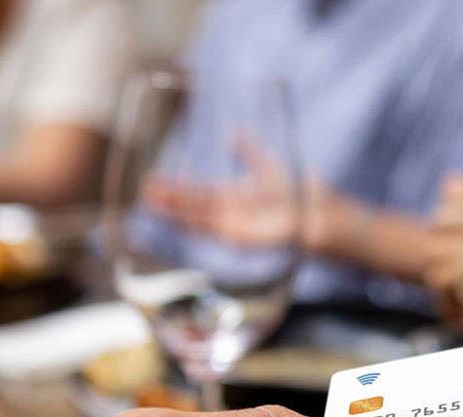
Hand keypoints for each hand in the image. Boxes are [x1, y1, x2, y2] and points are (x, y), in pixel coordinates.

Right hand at [141, 138, 342, 252]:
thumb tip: (233, 133)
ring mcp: (233, 226)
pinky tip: (176, 216)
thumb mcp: (267, 166)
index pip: (198, 193)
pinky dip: (192, 222)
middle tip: (143, 189)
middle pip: (192, 205)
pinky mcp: (239, 237)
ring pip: (196, 217)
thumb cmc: (299, 192)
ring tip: (149, 201)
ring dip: (173, 210)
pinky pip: (211, 228)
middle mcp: (229, 214)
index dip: (177, 188)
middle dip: (168, 198)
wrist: (319, 213)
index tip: (154, 181)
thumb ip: (249, 152)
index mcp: (233, 198)